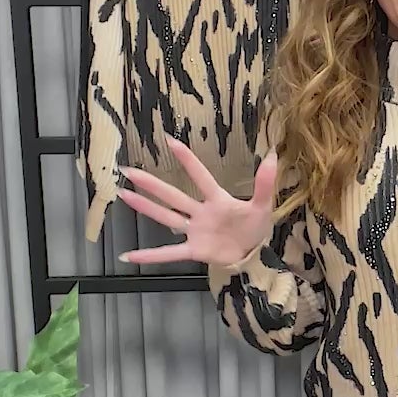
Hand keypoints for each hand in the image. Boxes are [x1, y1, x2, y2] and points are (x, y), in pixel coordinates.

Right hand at [115, 135, 278, 268]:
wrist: (253, 255)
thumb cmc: (254, 227)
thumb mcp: (263, 206)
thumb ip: (264, 183)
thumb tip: (273, 155)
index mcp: (217, 200)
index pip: (200, 176)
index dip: (187, 160)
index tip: (169, 140)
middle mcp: (200, 213)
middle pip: (173, 196)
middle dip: (151, 184)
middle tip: (128, 169)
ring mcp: (195, 232)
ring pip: (166, 217)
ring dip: (145, 208)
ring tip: (124, 195)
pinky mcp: (194, 250)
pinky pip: (169, 253)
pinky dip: (149, 256)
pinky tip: (129, 256)